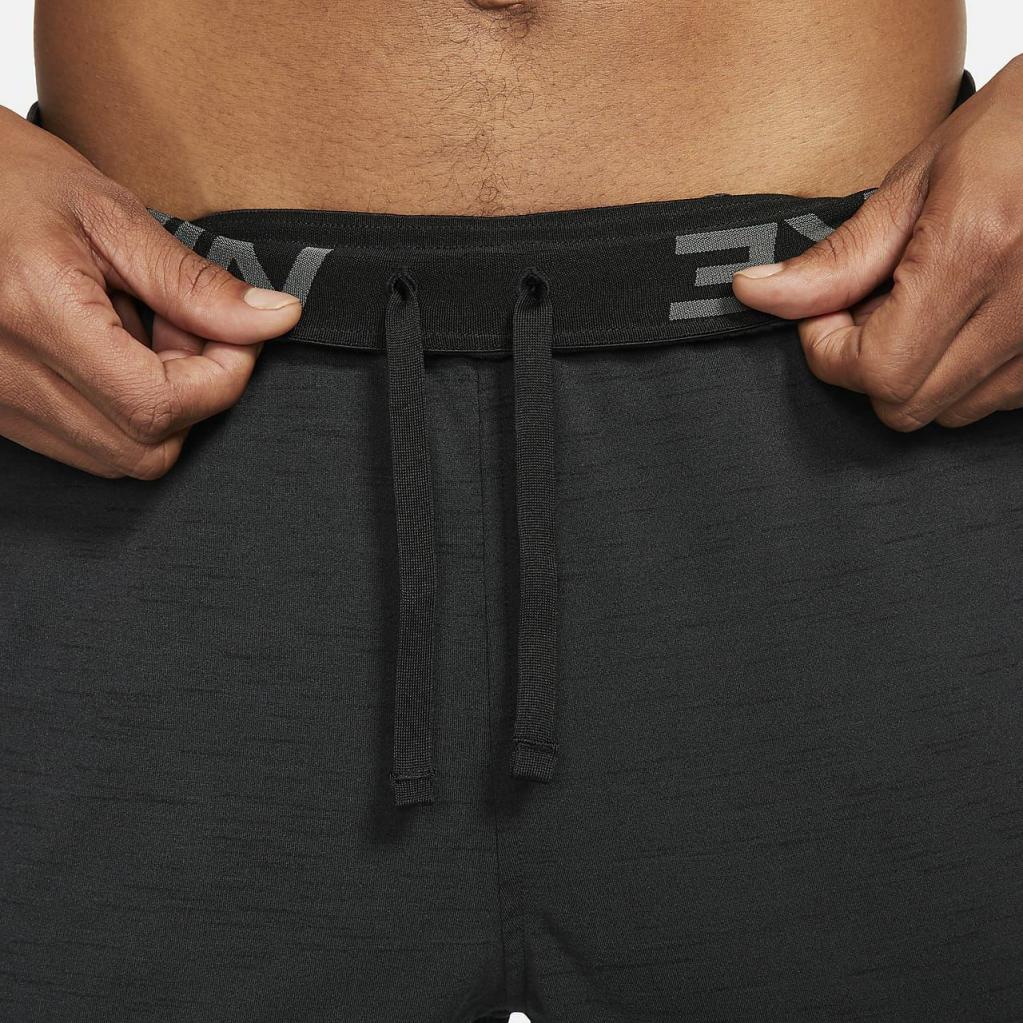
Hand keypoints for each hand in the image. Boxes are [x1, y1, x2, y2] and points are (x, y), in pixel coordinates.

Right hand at [0, 106, 301, 477]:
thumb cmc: (11, 181)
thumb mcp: (109, 216)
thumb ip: (194, 283)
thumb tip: (275, 319)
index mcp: (35, 312)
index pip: (158, 404)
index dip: (221, 377)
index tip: (237, 333)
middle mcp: (5, 374)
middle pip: (146, 448)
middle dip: (194, 395)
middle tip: (188, 329)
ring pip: (120, 457)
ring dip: (160, 406)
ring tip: (143, 333)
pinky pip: (86, 445)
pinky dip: (121, 411)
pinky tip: (111, 352)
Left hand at [733, 58, 1022, 431]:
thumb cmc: (1019, 130)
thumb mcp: (919, 179)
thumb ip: (840, 256)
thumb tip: (759, 293)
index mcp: (977, 252)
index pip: (877, 370)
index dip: (830, 351)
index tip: (823, 314)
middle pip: (906, 404)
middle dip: (866, 364)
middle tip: (871, 306)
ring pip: (951, 411)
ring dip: (918, 371)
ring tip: (927, 303)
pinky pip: (998, 398)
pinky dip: (965, 371)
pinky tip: (968, 315)